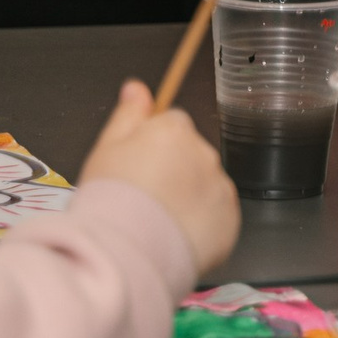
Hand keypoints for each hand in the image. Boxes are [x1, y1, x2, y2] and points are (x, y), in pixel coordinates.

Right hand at [79, 81, 239, 272]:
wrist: (126, 250)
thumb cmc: (111, 199)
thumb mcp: (106, 148)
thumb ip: (128, 115)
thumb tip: (137, 87)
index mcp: (176, 132)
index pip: (171, 125)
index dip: (151, 146)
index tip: (136, 167)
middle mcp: (206, 154)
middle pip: (191, 155)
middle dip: (172, 171)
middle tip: (142, 197)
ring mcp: (222, 189)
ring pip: (205, 186)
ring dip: (188, 198)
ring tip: (155, 221)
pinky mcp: (231, 221)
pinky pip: (216, 217)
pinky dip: (199, 225)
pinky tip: (173, 236)